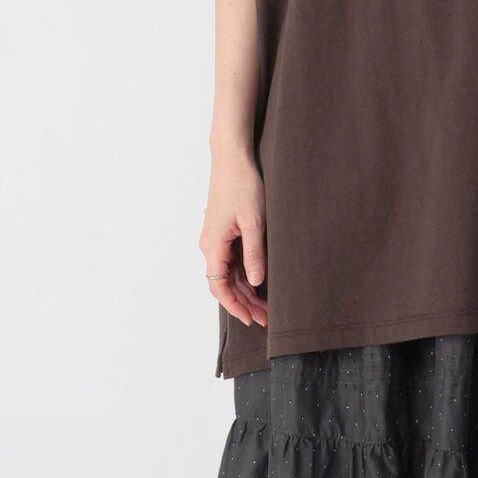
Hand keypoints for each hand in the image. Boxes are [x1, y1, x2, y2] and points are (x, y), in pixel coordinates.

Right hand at [199, 152, 268, 327]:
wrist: (232, 158)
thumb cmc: (243, 185)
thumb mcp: (254, 221)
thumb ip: (254, 253)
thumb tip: (256, 282)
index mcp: (213, 244)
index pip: (219, 286)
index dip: (234, 306)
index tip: (250, 320)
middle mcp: (210, 244)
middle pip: (225, 283)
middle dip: (245, 302)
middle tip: (267, 317)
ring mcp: (215, 237)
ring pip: (229, 272)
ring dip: (246, 289)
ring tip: (267, 305)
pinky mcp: (223, 230)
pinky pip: (231, 259)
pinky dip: (244, 273)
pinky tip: (259, 281)